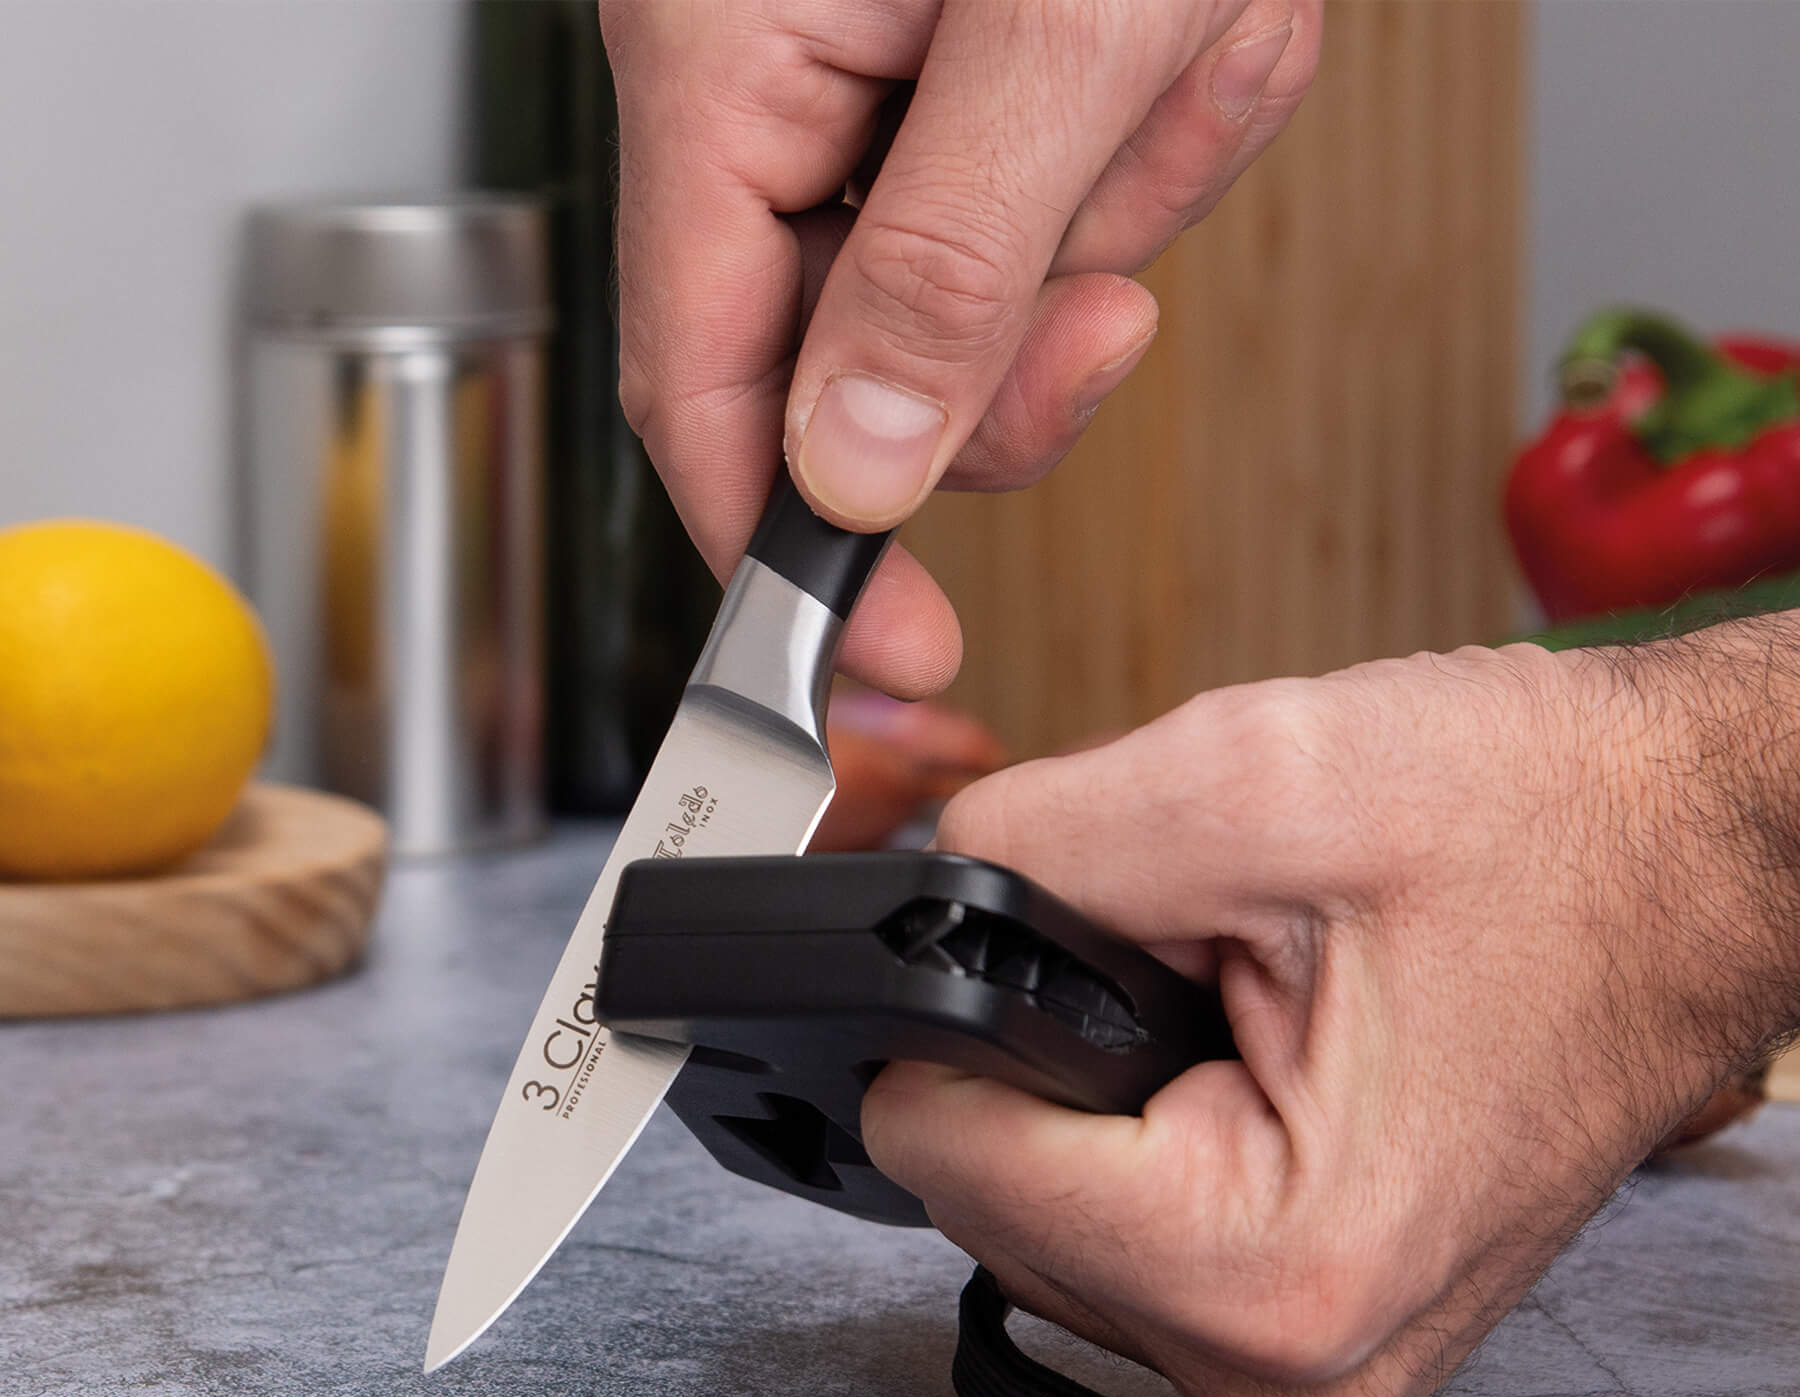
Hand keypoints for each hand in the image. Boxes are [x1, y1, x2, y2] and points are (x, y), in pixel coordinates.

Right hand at [599, 0, 1318, 697]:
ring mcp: (884, 81)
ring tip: (1186, 40)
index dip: (786, 560)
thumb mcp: (1060, 16)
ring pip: (992, 289)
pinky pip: (1071, 196)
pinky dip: (1164, 135)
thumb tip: (858, 474)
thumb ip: (945, 264)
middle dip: (1016, 356)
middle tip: (1109, 300)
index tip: (889, 661)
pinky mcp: (982, 72)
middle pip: (859, 367)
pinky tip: (1195, 27)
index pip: (699, 394)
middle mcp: (780, 86)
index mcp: (726, 65)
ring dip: (1124, 205)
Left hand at [861, 631, 1799, 1396]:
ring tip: (1245, 1000)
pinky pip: (1121, 1228)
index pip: (935, 1152)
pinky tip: (1243, 1056)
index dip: (961, 1015)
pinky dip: (1144, 1125)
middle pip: (982, 1193)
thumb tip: (918, 885)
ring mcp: (1296, 1362)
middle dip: (1055, 1046)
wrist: (1691, 863)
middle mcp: (1281, 1362)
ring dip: (1101, 1084)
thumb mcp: (1265, 774)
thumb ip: (1037, 840)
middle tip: (1205, 960)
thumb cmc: (1555, 833)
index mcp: (1269, 1263)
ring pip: (1043, 1213)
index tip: (1069, 944)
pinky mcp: (1303, 1329)